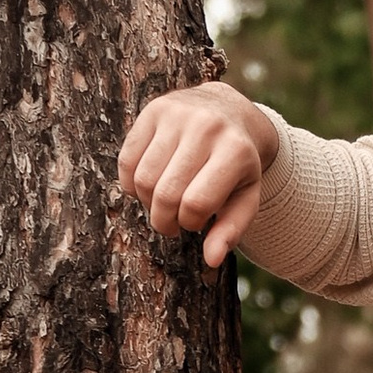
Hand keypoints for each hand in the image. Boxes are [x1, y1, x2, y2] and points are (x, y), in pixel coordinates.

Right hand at [117, 78, 278, 269]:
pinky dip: (130, 184)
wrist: (227, 111)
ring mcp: (177, 115)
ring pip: (142, 179)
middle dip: (164, 221)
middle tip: (171, 224)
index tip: (194, 223)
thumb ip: (231, 230)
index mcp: (235, 151)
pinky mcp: (153, 111)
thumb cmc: (236, 165)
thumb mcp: (246, 196)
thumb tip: (211, 260)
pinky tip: (147, 187)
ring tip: (162, 204)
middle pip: (165, 194)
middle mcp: (206, 127)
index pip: (196, 204)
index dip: (190, 223)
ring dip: (147, 203)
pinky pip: (127, 161)